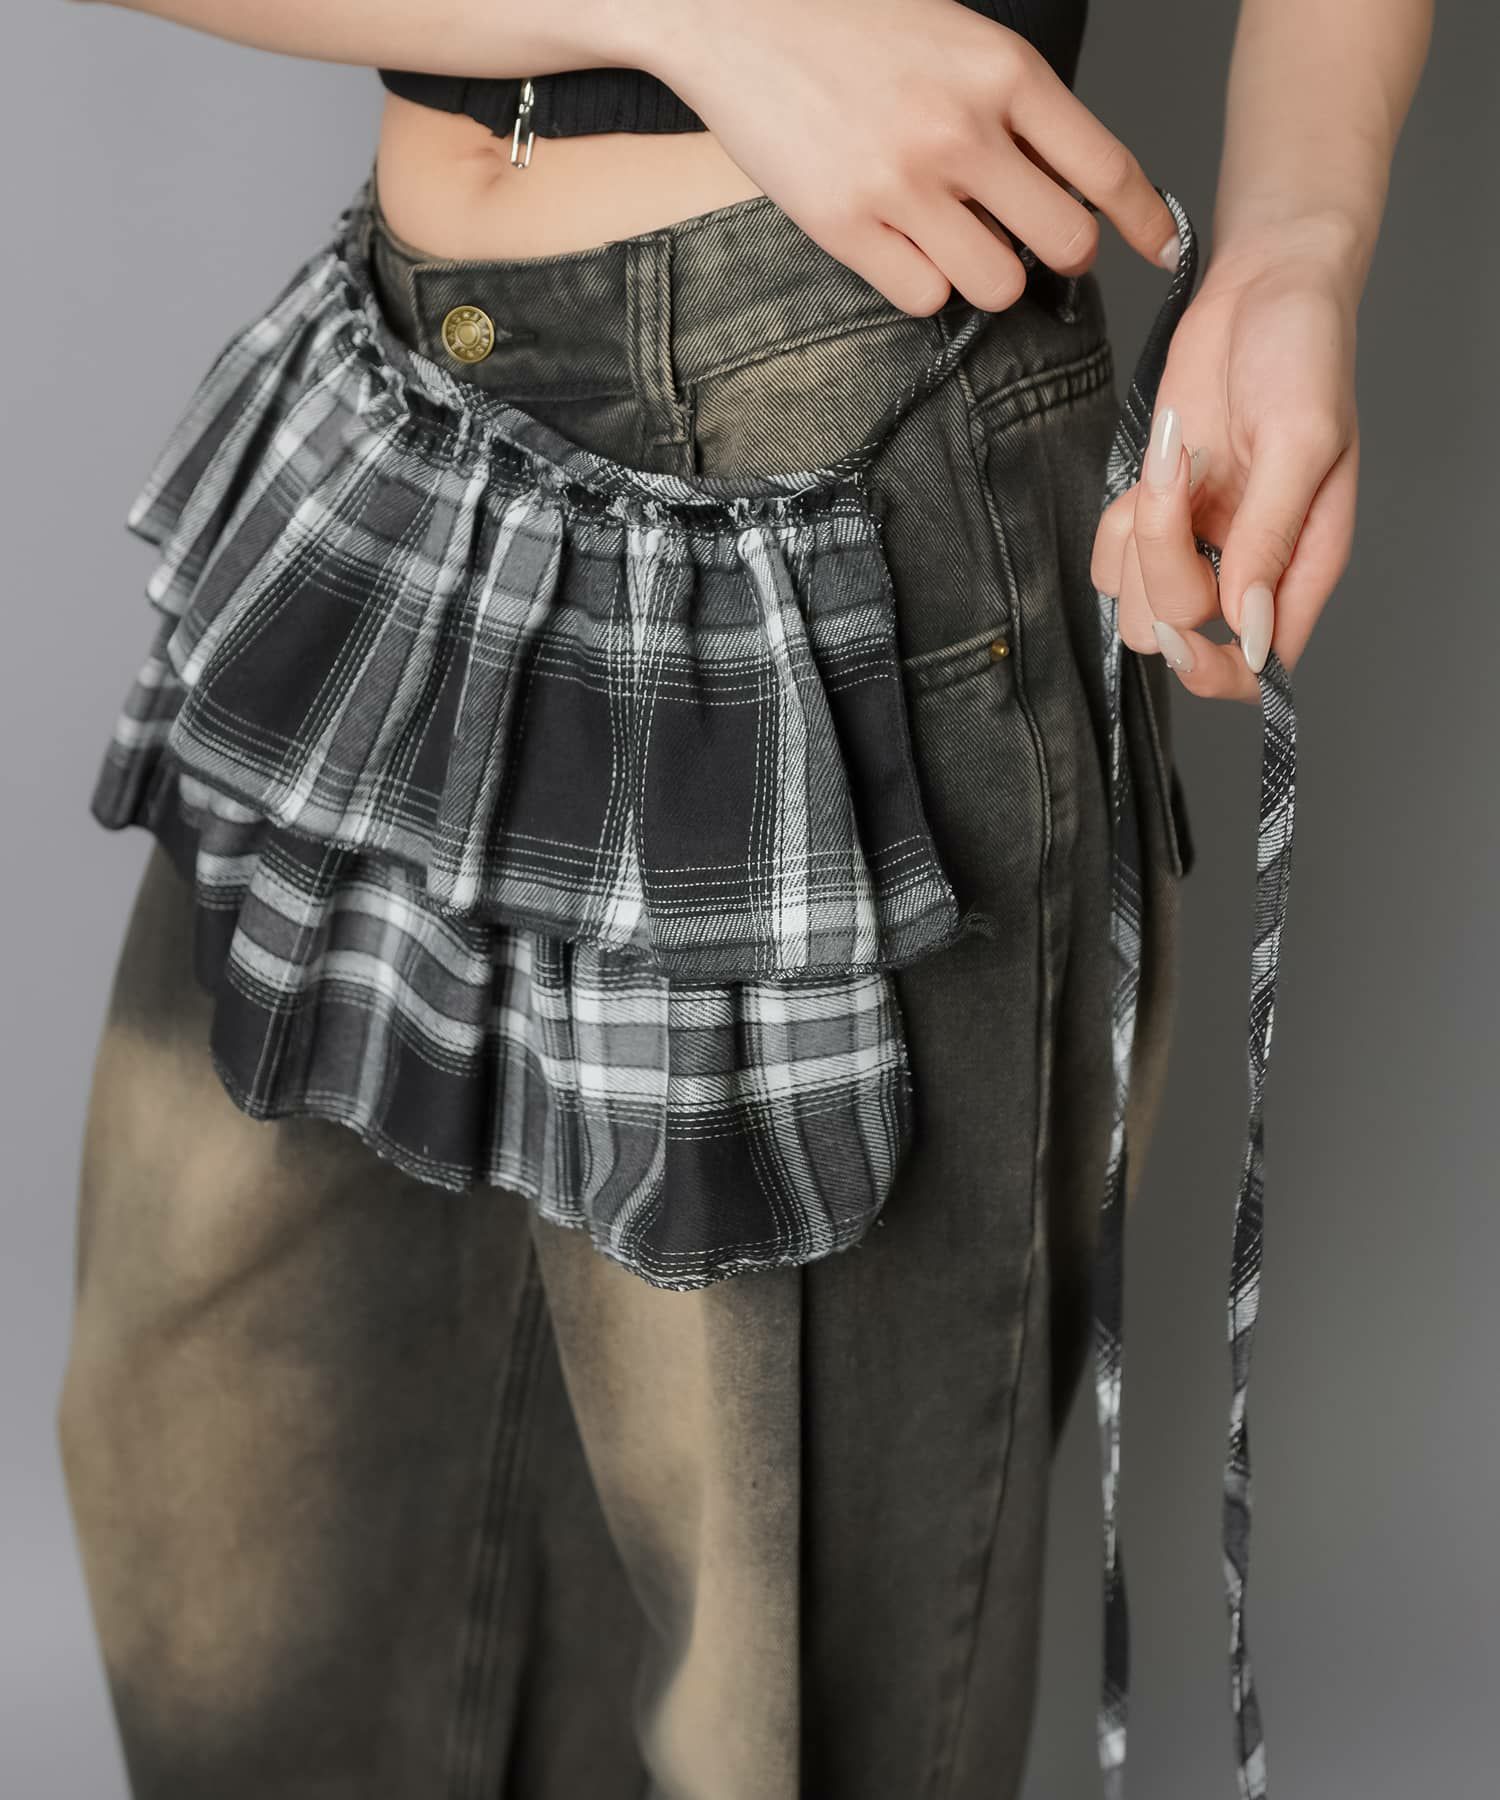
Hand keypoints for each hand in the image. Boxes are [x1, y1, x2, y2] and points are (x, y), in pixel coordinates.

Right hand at [646, 0, 1179, 313]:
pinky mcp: (846, 228)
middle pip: (1063, 243)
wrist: (733, 14)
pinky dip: (921, 284)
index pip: (1105, 167)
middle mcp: (961, 130)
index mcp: (1001, 70)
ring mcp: (903, 184)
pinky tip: (896, 243)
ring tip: (949, 237)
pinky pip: (924, 298)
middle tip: (1029, 244)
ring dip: (985, 275)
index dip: (1143, 220)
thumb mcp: (953, 36)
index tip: (1159, 249)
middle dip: (1058, 257)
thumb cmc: (845, 23)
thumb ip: (1012, 104)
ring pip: (997, 285)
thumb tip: (1063, 187)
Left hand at [1090, 216, 1361, 703]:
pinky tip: (1155, 466)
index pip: (1260, 667)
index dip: (1213, 668)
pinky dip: (1117, 522)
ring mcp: (1199, 543)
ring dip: (1136, 540)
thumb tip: (1252, 630)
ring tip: (1174, 462)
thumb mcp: (1300, 441)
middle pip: (1176, 629)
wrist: (1262, 287)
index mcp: (1303, 565)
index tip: (1185, 626)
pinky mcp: (1158, 513)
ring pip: (1135, 601)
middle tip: (1181, 479)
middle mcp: (1248, 567)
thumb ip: (1272, 538)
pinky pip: (1112, 560)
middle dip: (1161, 568)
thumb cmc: (1304, 352)